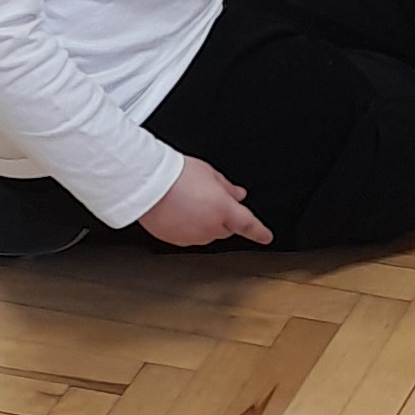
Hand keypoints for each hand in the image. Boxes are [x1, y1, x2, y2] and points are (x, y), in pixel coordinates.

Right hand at [140, 154, 269, 247]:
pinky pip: (189, 237)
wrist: (147, 184)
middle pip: (225, 229)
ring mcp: (191, 236)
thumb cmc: (175, 174)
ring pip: (207, 234)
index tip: (266, 237)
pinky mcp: (174, 240)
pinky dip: (189, 228)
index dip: (260, 232)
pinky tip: (180, 212)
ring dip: (206, 224)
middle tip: (210, 200)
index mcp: (222, 209)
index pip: (248, 224)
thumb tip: (238, 194)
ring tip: (190, 203)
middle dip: (224, 218)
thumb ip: (227, 187)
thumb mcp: (210, 173)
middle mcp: (208, 226)